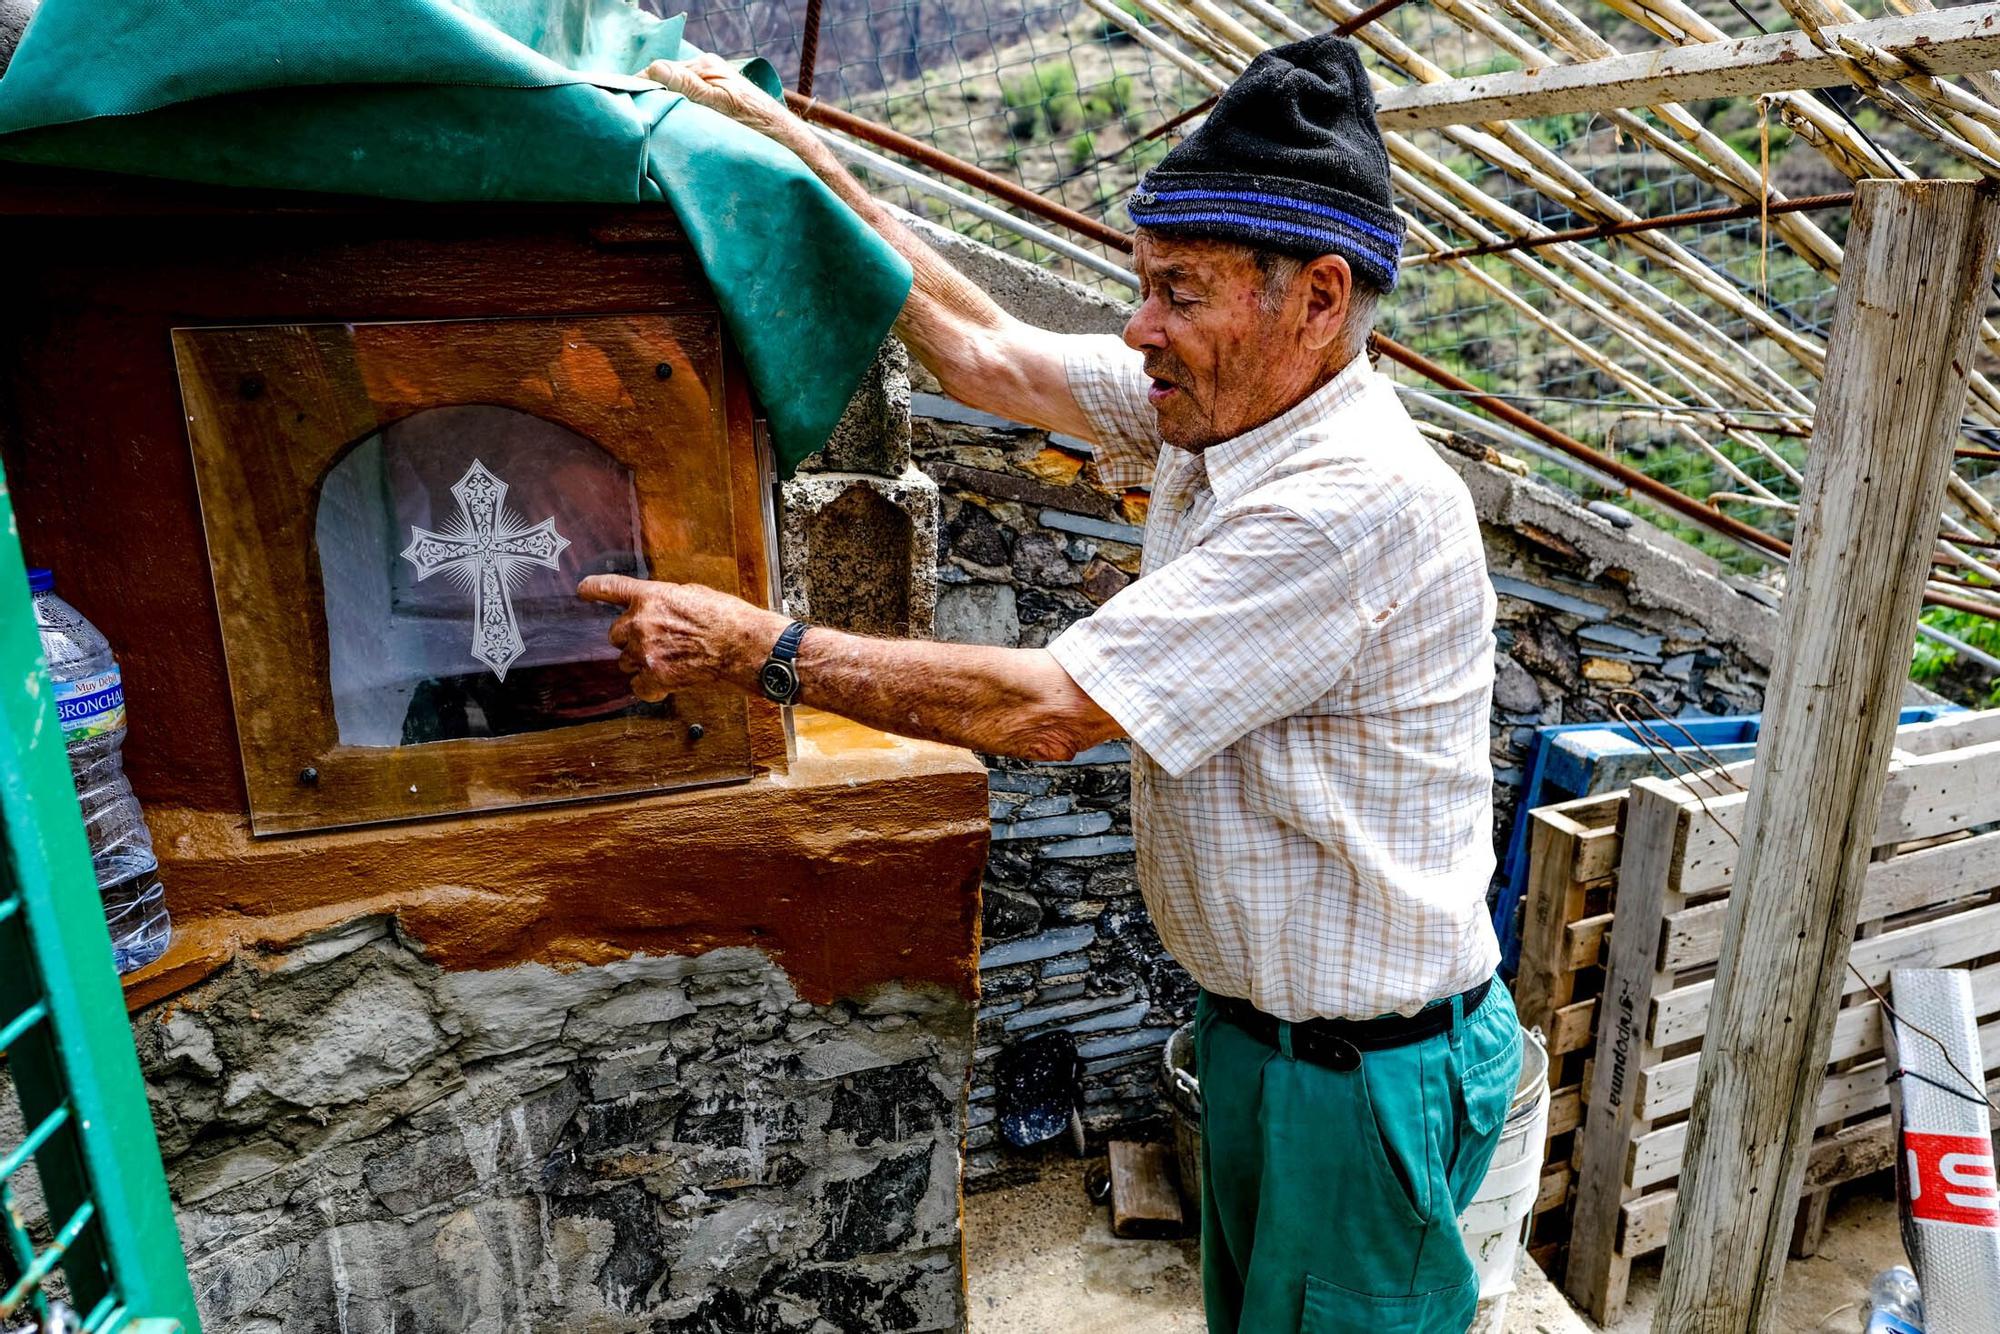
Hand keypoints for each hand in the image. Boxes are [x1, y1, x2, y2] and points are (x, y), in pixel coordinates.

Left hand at [577, 575, 782, 702]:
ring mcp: (645, 651)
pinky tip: (669, 680)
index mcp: (650, 596)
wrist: (742, 645)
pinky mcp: (655, 676)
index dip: (592, 589)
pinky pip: (638, 686)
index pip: (609, 588)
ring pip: (625, 661)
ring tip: (670, 659)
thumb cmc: (725, 618)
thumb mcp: (692, 594)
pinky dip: (650, 686)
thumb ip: (665, 601)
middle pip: (614, 634)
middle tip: (656, 641)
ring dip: (642, 661)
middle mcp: (641, 622)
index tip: (583, 590)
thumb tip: (657, 609)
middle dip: (631, 638)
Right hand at [643, 52, 797, 146]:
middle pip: (667, 79)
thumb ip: (688, 87)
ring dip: (665, 104)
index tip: (631, 104)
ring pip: (675, 90)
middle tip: (639, 117)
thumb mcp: (719, 106)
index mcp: (705, 66)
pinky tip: (673, 123)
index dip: (643, 86)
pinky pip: (687, 99)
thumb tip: (655, 70)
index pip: (661, 69)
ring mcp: (711, 83)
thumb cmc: (756, 123)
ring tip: (653, 122)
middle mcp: (706, 70)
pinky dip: (677, 110)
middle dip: (653, 95)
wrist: (782, 138)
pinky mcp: (715, 97)